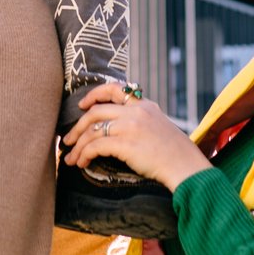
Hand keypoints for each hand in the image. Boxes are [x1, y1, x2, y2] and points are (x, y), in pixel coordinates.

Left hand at [63, 82, 210, 188]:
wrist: (185, 166)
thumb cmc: (175, 153)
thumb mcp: (159, 126)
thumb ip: (141, 121)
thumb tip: (117, 129)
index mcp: (144, 105)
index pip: (114, 89)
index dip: (94, 95)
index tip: (82, 105)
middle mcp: (135, 111)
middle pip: (96, 112)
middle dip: (77, 126)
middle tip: (68, 139)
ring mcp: (130, 126)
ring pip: (92, 130)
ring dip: (78, 145)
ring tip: (70, 158)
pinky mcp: (126, 143)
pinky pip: (96, 146)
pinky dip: (84, 154)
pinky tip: (82, 163)